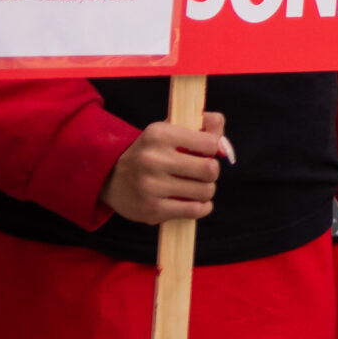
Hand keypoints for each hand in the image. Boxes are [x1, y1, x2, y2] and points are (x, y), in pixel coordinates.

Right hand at [102, 111, 228, 223]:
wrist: (111, 178)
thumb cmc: (152, 151)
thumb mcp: (172, 129)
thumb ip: (206, 127)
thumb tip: (226, 147)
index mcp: (159, 134)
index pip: (209, 143)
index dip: (213, 148)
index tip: (206, 152)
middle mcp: (153, 159)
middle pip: (210, 169)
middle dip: (212, 172)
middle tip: (203, 172)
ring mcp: (150, 186)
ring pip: (205, 191)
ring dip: (206, 190)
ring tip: (197, 187)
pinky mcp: (151, 210)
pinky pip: (193, 211)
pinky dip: (202, 207)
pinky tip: (197, 202)